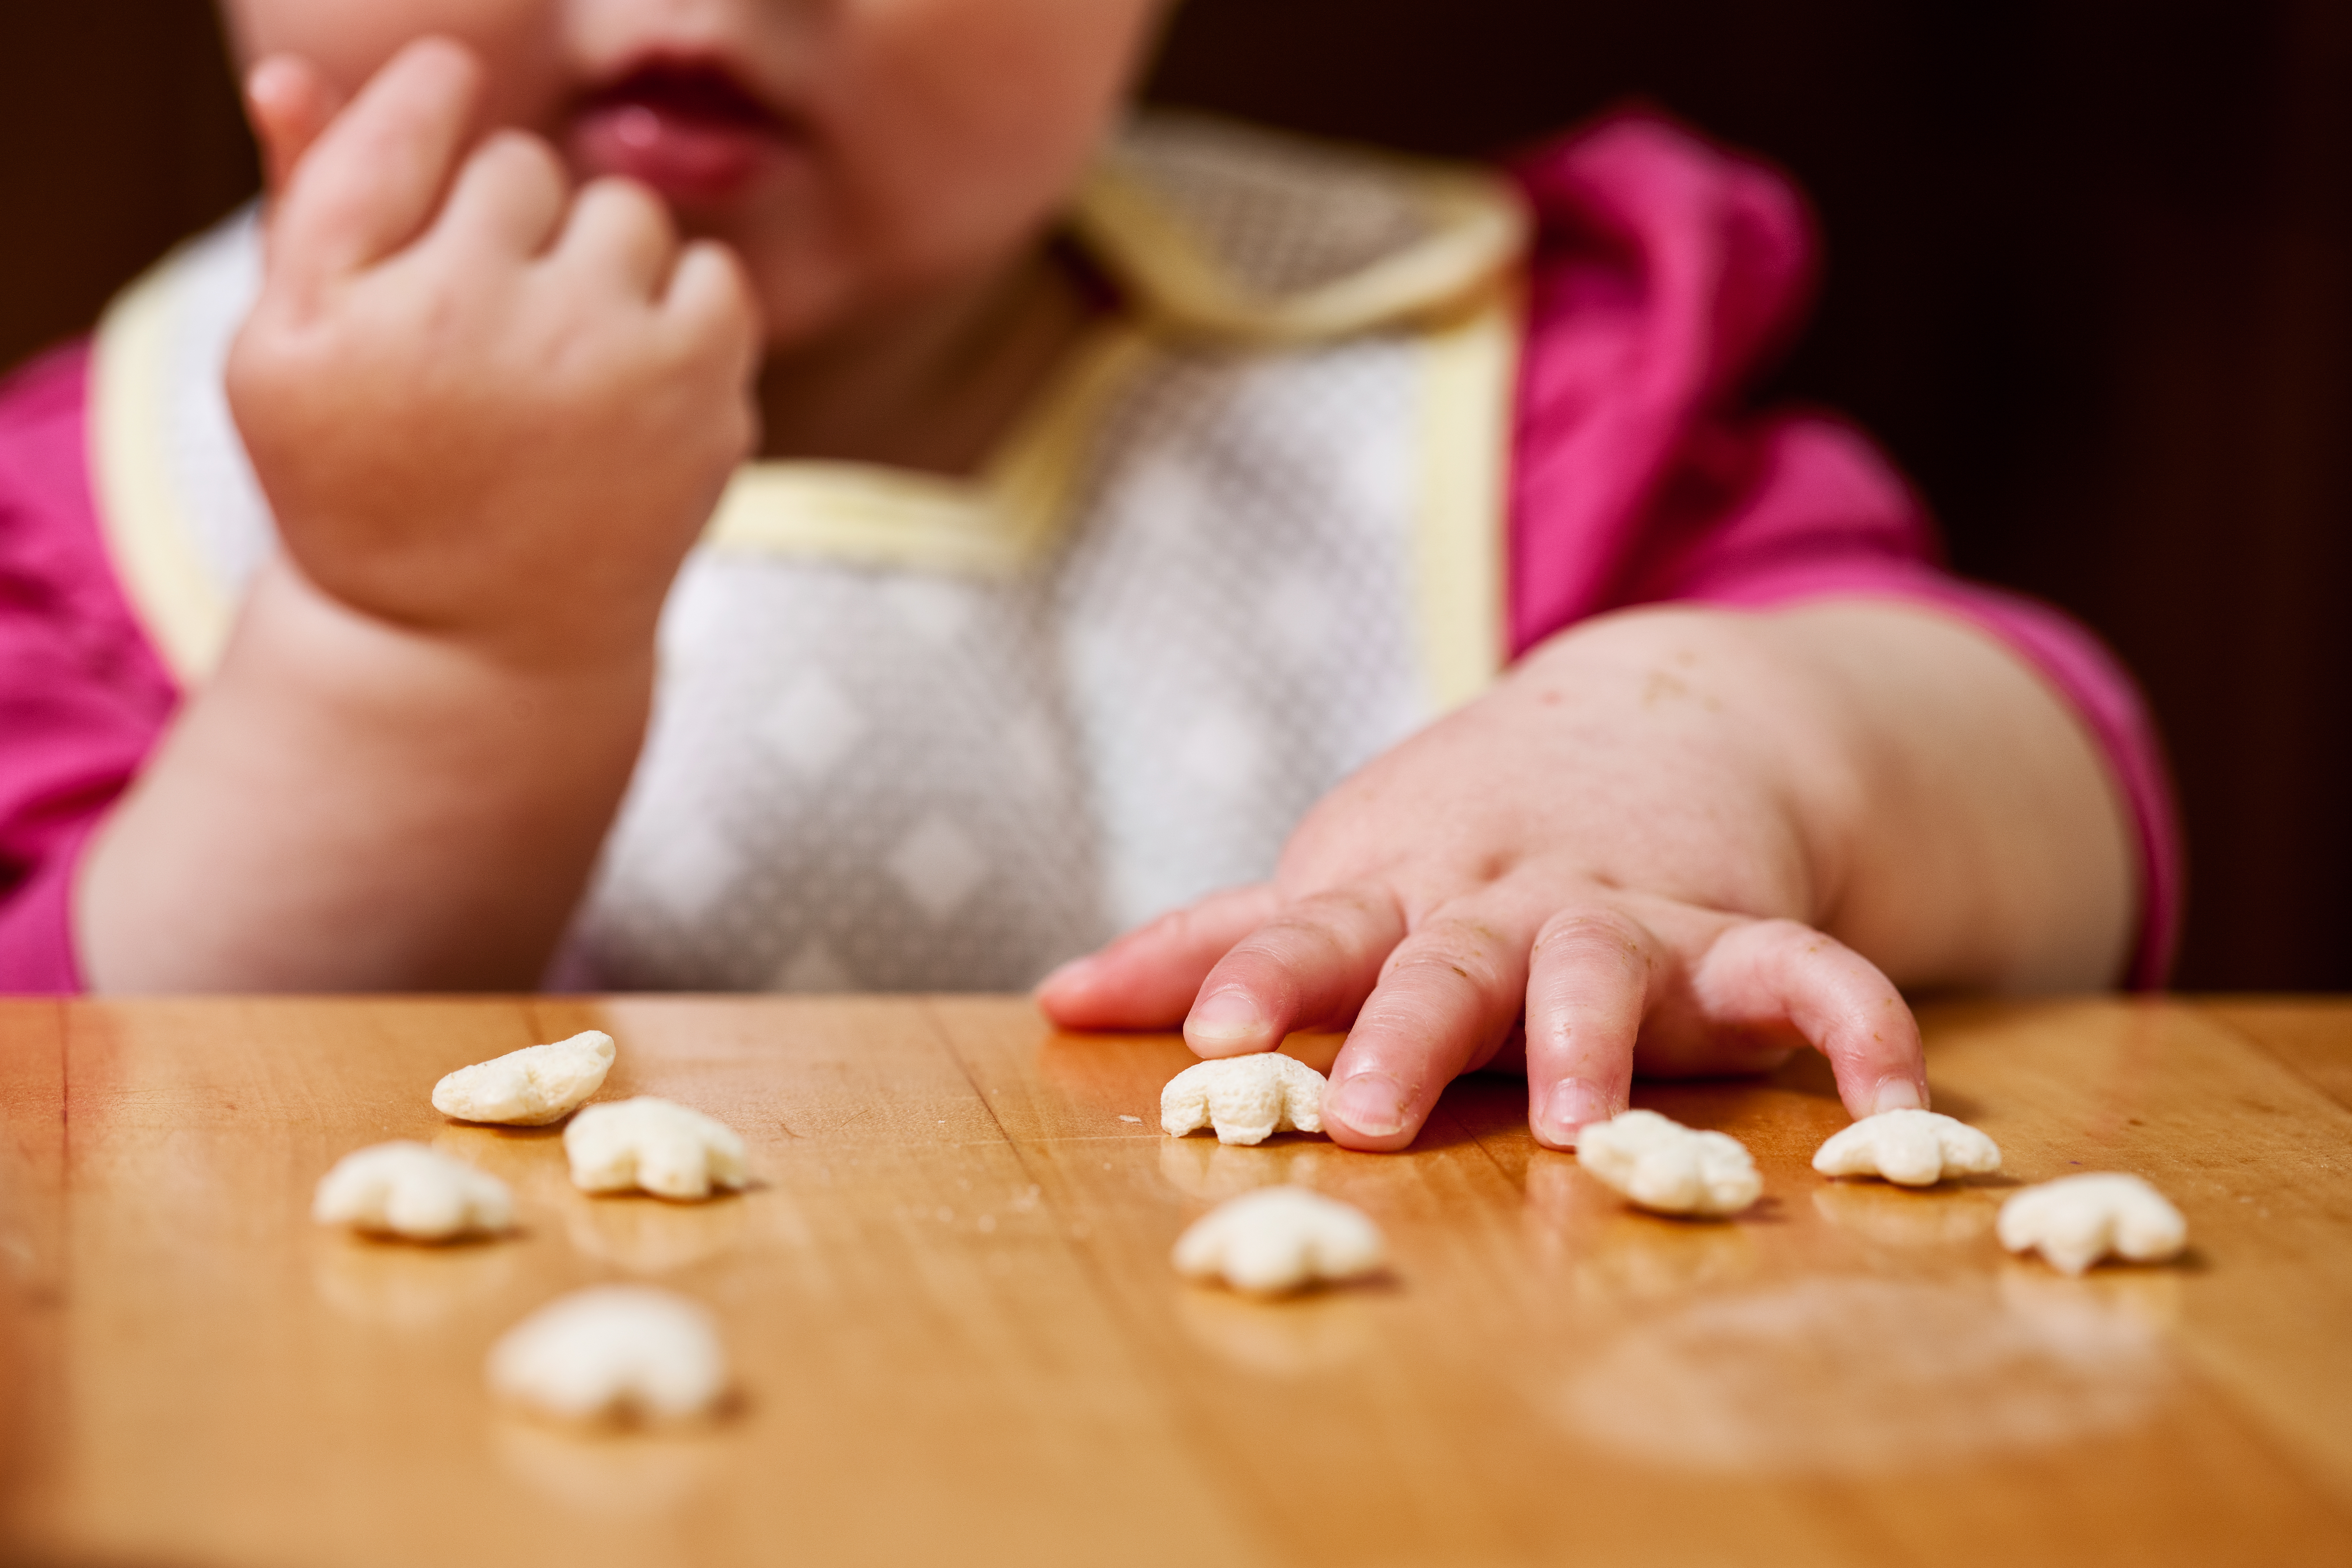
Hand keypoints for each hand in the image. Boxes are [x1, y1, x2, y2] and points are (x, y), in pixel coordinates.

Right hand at [226, 38, 759, 667]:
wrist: (471, 639)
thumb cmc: (368, 477)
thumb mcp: (290, 350)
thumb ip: (308, 203)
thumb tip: (289, 68)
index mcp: (355, 305)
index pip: (418, 110)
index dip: (432, 103)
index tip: (439, 132)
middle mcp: (476, 324)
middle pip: (522, 165)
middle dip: (508, 220)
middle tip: (485, 321)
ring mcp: (600, 364)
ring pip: (624, 212)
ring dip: (599, 260)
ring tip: (559, 351)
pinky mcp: (697, 404)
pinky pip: (714, 275)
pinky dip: (683, 308)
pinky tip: (630, 373)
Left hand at [1039, 607, 1931, 1150]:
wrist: (1649, 721)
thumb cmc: (1459, 836)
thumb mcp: (1335, 873)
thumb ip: (1212, 942)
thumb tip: (1053, 1000)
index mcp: (1398, 895)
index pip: (1312, 933)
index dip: (1257, 981)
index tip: (1200, 1034)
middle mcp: (1505, 902)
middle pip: (1445, 962)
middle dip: (1404, 1030)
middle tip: (1358, 1109)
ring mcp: (1624, 911)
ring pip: (1605, 965)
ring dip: (1594, 1033)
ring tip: (1581, 1117)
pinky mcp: (1735, 928)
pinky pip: (1807, 971)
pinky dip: (1854, 1019)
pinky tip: (1891, 1094)